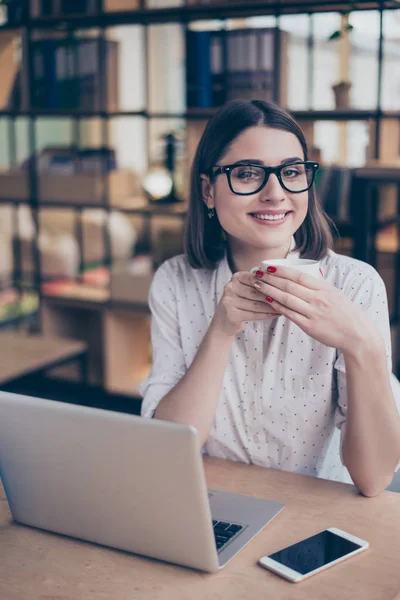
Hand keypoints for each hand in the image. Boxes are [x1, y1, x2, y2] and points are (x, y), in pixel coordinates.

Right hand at [213, 271, 281, 335]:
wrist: (224, 321)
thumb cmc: (240, 302)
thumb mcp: (246, 288)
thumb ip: (259, 283)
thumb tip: (281, 279)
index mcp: (236, 277)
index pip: (256, 278)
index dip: (270, 283)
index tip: (284, 287)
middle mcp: (230, 287)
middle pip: (256, 292)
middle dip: (273, 296)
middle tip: (287, 299)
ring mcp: (229, 301)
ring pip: (256, 304)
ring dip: (272, 307)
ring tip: (284, 307)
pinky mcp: (231, 314)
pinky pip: (253, 314)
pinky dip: (267, 315)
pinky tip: (276, 314)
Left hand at [252, 266, 380, 351]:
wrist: (357, 334)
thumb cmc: (345, 313)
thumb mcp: (334, 294)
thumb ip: (318, 287)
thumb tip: (301, 277)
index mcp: (324, 288)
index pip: (299, 276)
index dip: (282, 271)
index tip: (269, 267)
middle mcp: (318, 299)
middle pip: (289, 286)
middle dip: (270, 279)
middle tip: (257, 274)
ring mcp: (313, 313)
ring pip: (286, 299)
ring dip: (269, 291)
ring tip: (257, 286)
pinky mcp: (310, 326)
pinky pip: (289, 314)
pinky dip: (277, 307)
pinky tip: (267, 301)